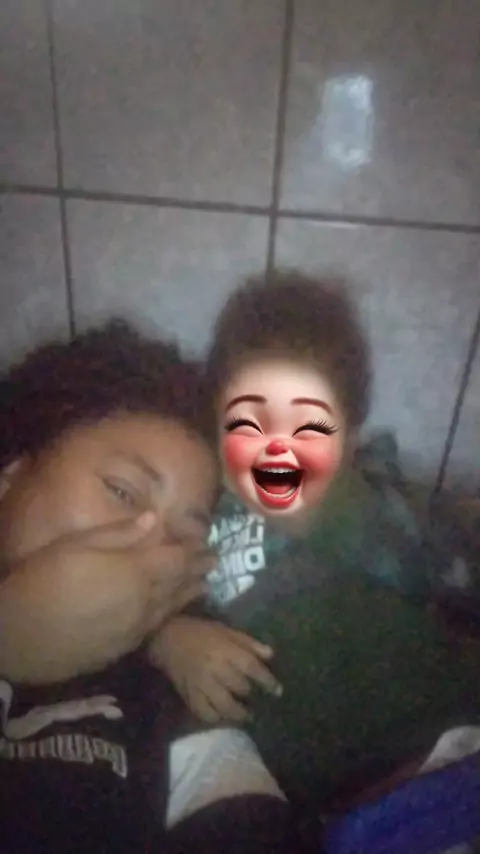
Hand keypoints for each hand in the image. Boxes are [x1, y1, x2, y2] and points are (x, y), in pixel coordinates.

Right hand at [0, 512, 215, 684]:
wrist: (18, 639)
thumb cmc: (43, 582)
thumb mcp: (76, 546)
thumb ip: (119, 534)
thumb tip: (154, 519)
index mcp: (134, 573)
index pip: (175, 559)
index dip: (193, 550)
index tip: (208, 543)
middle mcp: (143, 603)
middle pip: (179, 584)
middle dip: (198, 570)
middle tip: (214, 562)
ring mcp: (135, 629)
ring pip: (171, 607)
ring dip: (189, 593)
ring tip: (204, 583)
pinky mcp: (123, 647)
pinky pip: (155, 626)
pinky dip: (170, 613)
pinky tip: (170, 609)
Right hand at [149, 616, 281, 723]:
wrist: (167, 638)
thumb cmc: (200, 632)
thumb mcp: (226, 631)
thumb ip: (249, 643)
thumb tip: (271, 655)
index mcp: (225, 650)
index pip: (252, 668)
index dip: (267, 681)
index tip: (278, 691)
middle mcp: (214, 669)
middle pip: (240, 688)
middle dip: (252, 695)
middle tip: (259, 700)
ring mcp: (201, 685)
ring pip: (224, 706)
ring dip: (238, 713)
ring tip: (246, 715)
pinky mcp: (189, 695)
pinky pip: (205, 714)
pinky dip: (217, 719)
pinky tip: (224, 717)